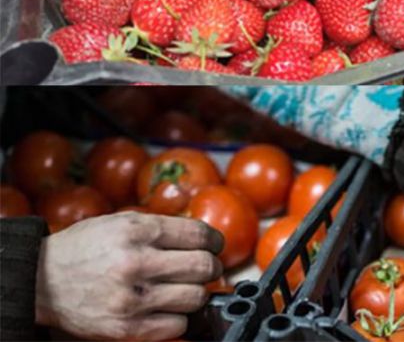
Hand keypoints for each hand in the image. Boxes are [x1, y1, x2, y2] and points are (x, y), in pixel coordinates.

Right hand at [35, 212, 224, 340]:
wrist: (43, 280)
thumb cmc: (85, 248)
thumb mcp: (121, 222)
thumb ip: (161, 228)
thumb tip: (203, 238)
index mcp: (137, 231)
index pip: (199, 235)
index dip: (215, 241)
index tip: (215, 245)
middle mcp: (136, 262)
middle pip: (204, 267)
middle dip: (211, 267)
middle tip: (205, 268)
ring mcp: (132, 298)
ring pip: (195, 297)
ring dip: (196, 293)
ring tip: (185, 288)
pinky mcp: (126, 328)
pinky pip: (177, 325)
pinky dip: (180, 318)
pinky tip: (168, 308)